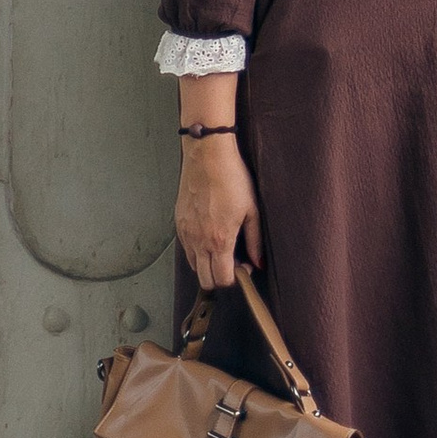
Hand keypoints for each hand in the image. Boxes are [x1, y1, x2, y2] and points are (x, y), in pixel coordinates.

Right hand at [175, 133, 261, 292]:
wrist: (207, 156)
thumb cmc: (232, 179)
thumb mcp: (251, 210)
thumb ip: (255, 241)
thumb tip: (258, 263)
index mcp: (219, 240)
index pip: (222, 279)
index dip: (235, 279)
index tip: (244, 266)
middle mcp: (199, 241)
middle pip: (205, 280)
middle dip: (219, 277)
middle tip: (232, 261)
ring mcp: (185, 233)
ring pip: (193, 266)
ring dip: (206, 264)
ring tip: (221, 246)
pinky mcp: (178, 223)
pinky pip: (186, 248)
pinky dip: (196, 250)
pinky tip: (208, 234)